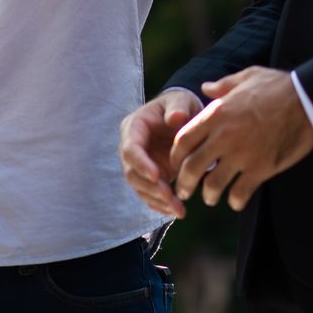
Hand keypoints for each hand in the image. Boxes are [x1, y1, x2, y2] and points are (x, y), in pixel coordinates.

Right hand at [119, 88, 204, 217]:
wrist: (182, 115)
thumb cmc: (180, 105)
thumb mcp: (181, 100)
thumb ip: (178, 107)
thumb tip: (175, 118)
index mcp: (134, 128)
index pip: (130, 149)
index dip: (141, 164)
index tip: (157, 175)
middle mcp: (131, 148)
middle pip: (132, 173)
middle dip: (150, 187)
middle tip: (170, 197)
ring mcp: (139, 164)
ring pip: (140, 188)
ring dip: (157, 201)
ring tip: (178, 210)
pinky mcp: (148, 177)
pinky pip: (149, 194)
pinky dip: (160, 205)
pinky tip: (175, 212)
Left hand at [166, 67, 312, 211]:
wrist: (308, 101)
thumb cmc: (279, 86)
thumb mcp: (247, 77)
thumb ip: (223, 85)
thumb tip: (205, 88)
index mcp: (217, 114)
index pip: (183, 141)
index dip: (176, 157)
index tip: (177, 164)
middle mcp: (225, 136)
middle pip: (192, 168)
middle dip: (184, 183)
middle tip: (184, 191)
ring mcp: (243, 155)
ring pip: (213, 185)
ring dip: (209, 196)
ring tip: (211, 198)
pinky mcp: (261, 169)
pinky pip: (239, 193)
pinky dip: (235, 201)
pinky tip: (236, 200)